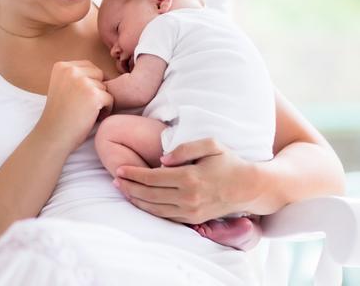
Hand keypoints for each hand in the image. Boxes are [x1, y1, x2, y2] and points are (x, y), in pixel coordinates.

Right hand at [38, 60, 112, 151]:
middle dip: (96, 89)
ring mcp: (82, 82)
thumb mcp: (61, 86)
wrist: (52, 135)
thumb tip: (105, 74)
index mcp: (62, 66)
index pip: (89, 66)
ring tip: (87, 113)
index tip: (81, 98)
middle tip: (86, 106)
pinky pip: (110, 99)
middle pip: (99, 74)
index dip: (90, 82)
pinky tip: (93, 118)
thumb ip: (76, 77)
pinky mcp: (93, 95)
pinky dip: (106, 110)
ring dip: (101, 100)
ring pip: (105, 87)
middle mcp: (71, 70)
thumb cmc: (58, 115)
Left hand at [112, 138, 256, 223]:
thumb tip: (163, 160)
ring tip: (122, 189)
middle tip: (115, 179)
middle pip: (150, 194)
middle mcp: (188, 197)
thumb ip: (185, 148)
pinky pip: (165, 216)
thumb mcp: (211, 144)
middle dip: (130, 186)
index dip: (134, 174)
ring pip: (155, 208)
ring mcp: (191, 211)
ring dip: (136, 199)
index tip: (120, 169)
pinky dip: (149, 210)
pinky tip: (139, 201)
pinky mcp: (193, 219)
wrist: (249, 187)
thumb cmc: (228, 162)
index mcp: (190, 177)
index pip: (153, 177)